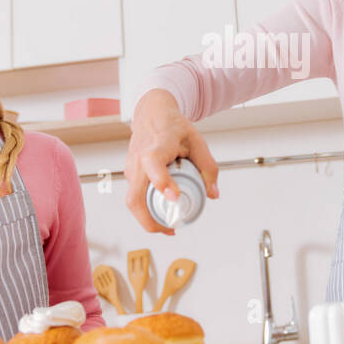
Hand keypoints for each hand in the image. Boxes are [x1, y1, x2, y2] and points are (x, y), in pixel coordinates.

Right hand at [124, 89, 219, 234]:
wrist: (151, 114)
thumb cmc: (172, 126)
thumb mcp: (197, 141)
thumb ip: (208, 167)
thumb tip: (213, 194)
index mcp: (156, 147)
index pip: (153, 164)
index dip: (161, 182)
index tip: (174, 196)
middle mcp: (138, 160)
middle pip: (135, 197)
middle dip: (150, 220)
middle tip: (171, 229)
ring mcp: (131, 169)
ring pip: (132, 201)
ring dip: (147, 219)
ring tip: (169, 227)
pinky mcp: (130, 175)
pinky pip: (135, 197)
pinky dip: (146, 210)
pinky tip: (162, 214)